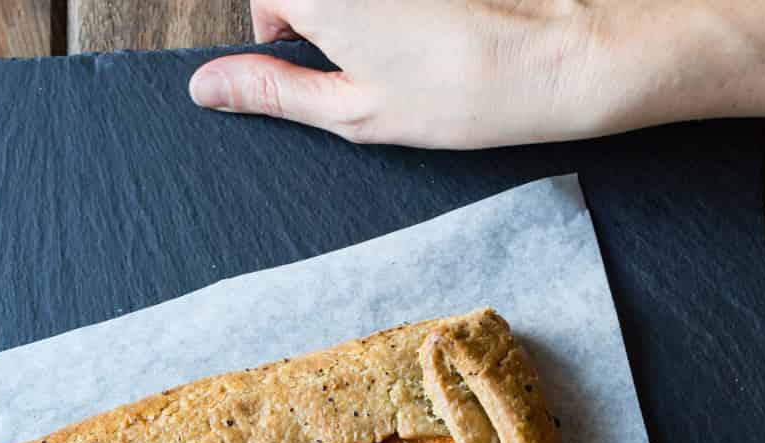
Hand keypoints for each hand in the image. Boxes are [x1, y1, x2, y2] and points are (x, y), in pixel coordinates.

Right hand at [189, 1, 764, 148]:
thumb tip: (207, 86)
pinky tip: (437, 26)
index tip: (318, 60)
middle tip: (376, 57)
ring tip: (416, 42)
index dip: (282, 29)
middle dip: (322, 13)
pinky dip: (403, 12)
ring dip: (366, 13)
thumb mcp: (353, 110)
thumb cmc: (459, 93)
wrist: (557, 57)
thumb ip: (273, 89)